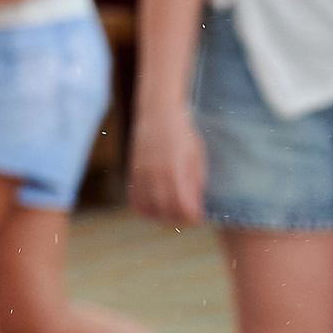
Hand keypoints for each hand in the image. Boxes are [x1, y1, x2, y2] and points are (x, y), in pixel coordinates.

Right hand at [128, 104, 206, 224]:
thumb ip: (196, 182)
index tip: (198, 216)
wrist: (158, 114)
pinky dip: (145, 208)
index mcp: (175, 171)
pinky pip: (135, 200)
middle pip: (166, 211)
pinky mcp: (133, 173)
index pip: (183, 207)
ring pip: (149, 209)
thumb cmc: (183, 133)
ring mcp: (142, 175)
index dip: (192, 216)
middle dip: (179, 218)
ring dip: (161, 216)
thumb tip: (196, 205)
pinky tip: (154, 207)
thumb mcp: (197, 156)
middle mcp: (156, 176)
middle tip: (187, 216)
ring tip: (172, 213)